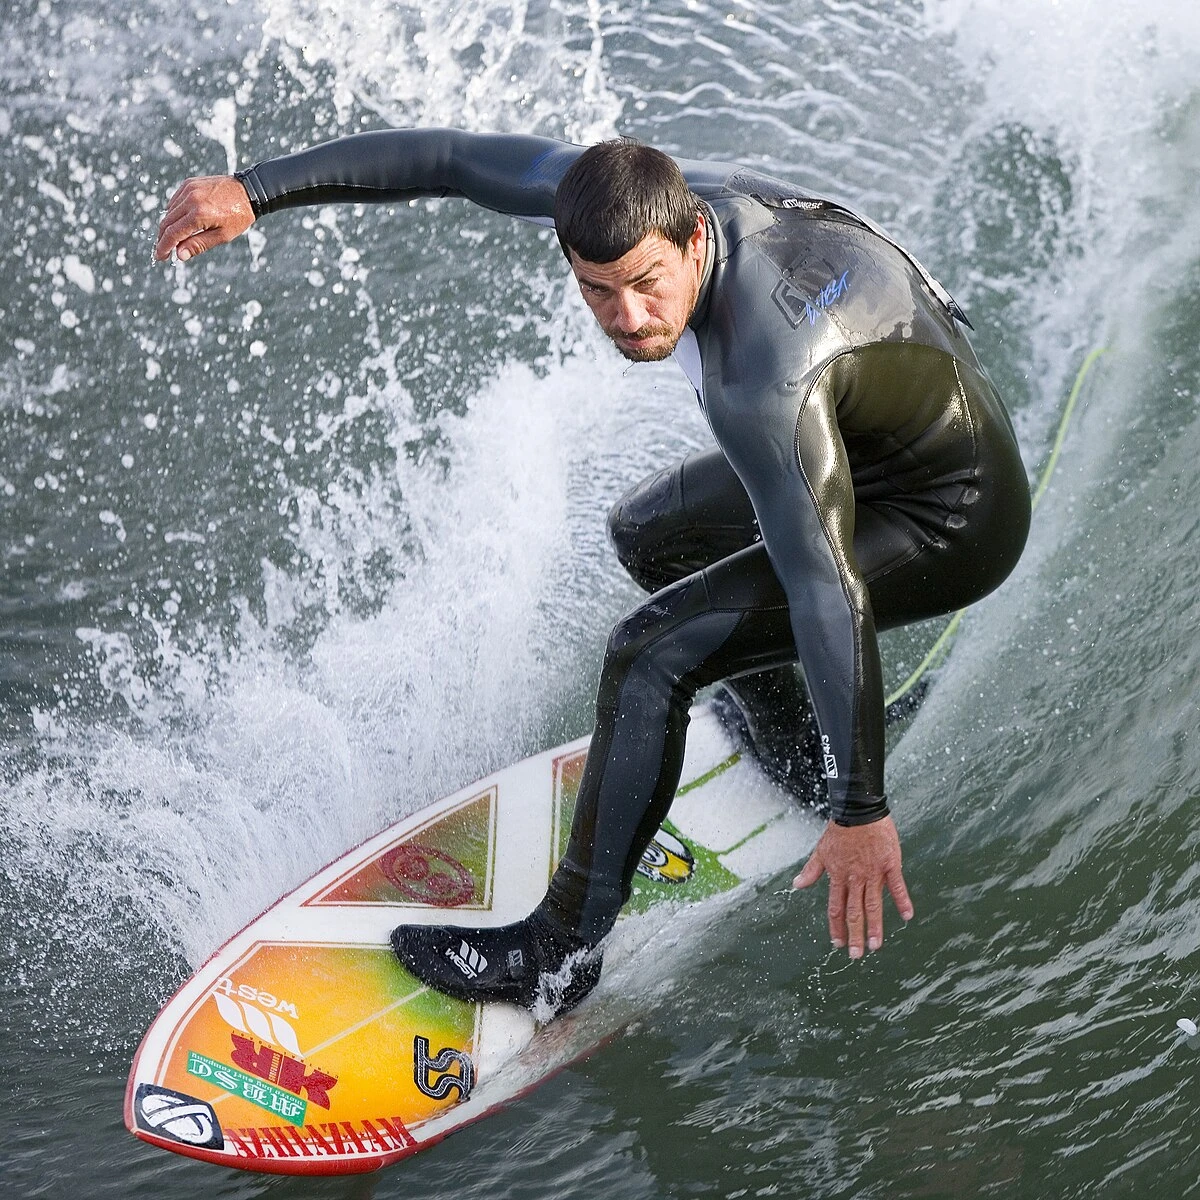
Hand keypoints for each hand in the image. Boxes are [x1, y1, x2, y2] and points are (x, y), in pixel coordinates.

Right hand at [154, 175, 255, 262]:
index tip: (160, 257)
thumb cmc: (238, 216)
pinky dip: (173, 212)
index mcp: (199, 214)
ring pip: (169, 211)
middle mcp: (190, 199)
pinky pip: (175, 201)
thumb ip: (199, 244)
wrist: (248, 191)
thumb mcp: (222, 236)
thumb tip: (180, 255)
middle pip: (167, 222)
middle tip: (163, 252)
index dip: (164, 247)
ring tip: (172, 240)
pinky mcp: (189, 183)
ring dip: (168, 226)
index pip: (173, 233)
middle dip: (162, 239)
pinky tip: (179, 222)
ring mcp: (188, 189)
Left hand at [793, 816, 912, 957]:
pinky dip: (902, 901)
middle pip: (854, 911)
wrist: (858, 810)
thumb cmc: (840, 830)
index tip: (838, 944)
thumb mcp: (821, 850)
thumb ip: (811, 870)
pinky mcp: (890, 864)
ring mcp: (873, 872)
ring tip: (875, 946)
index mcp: (838, 876)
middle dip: (855, 934)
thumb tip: (796, 885)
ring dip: (875, 926)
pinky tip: (907, 916)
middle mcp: (855, 878)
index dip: (836, 927)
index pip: (835, 907)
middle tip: (857, 955)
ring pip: (873, 904)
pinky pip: (897, 886)